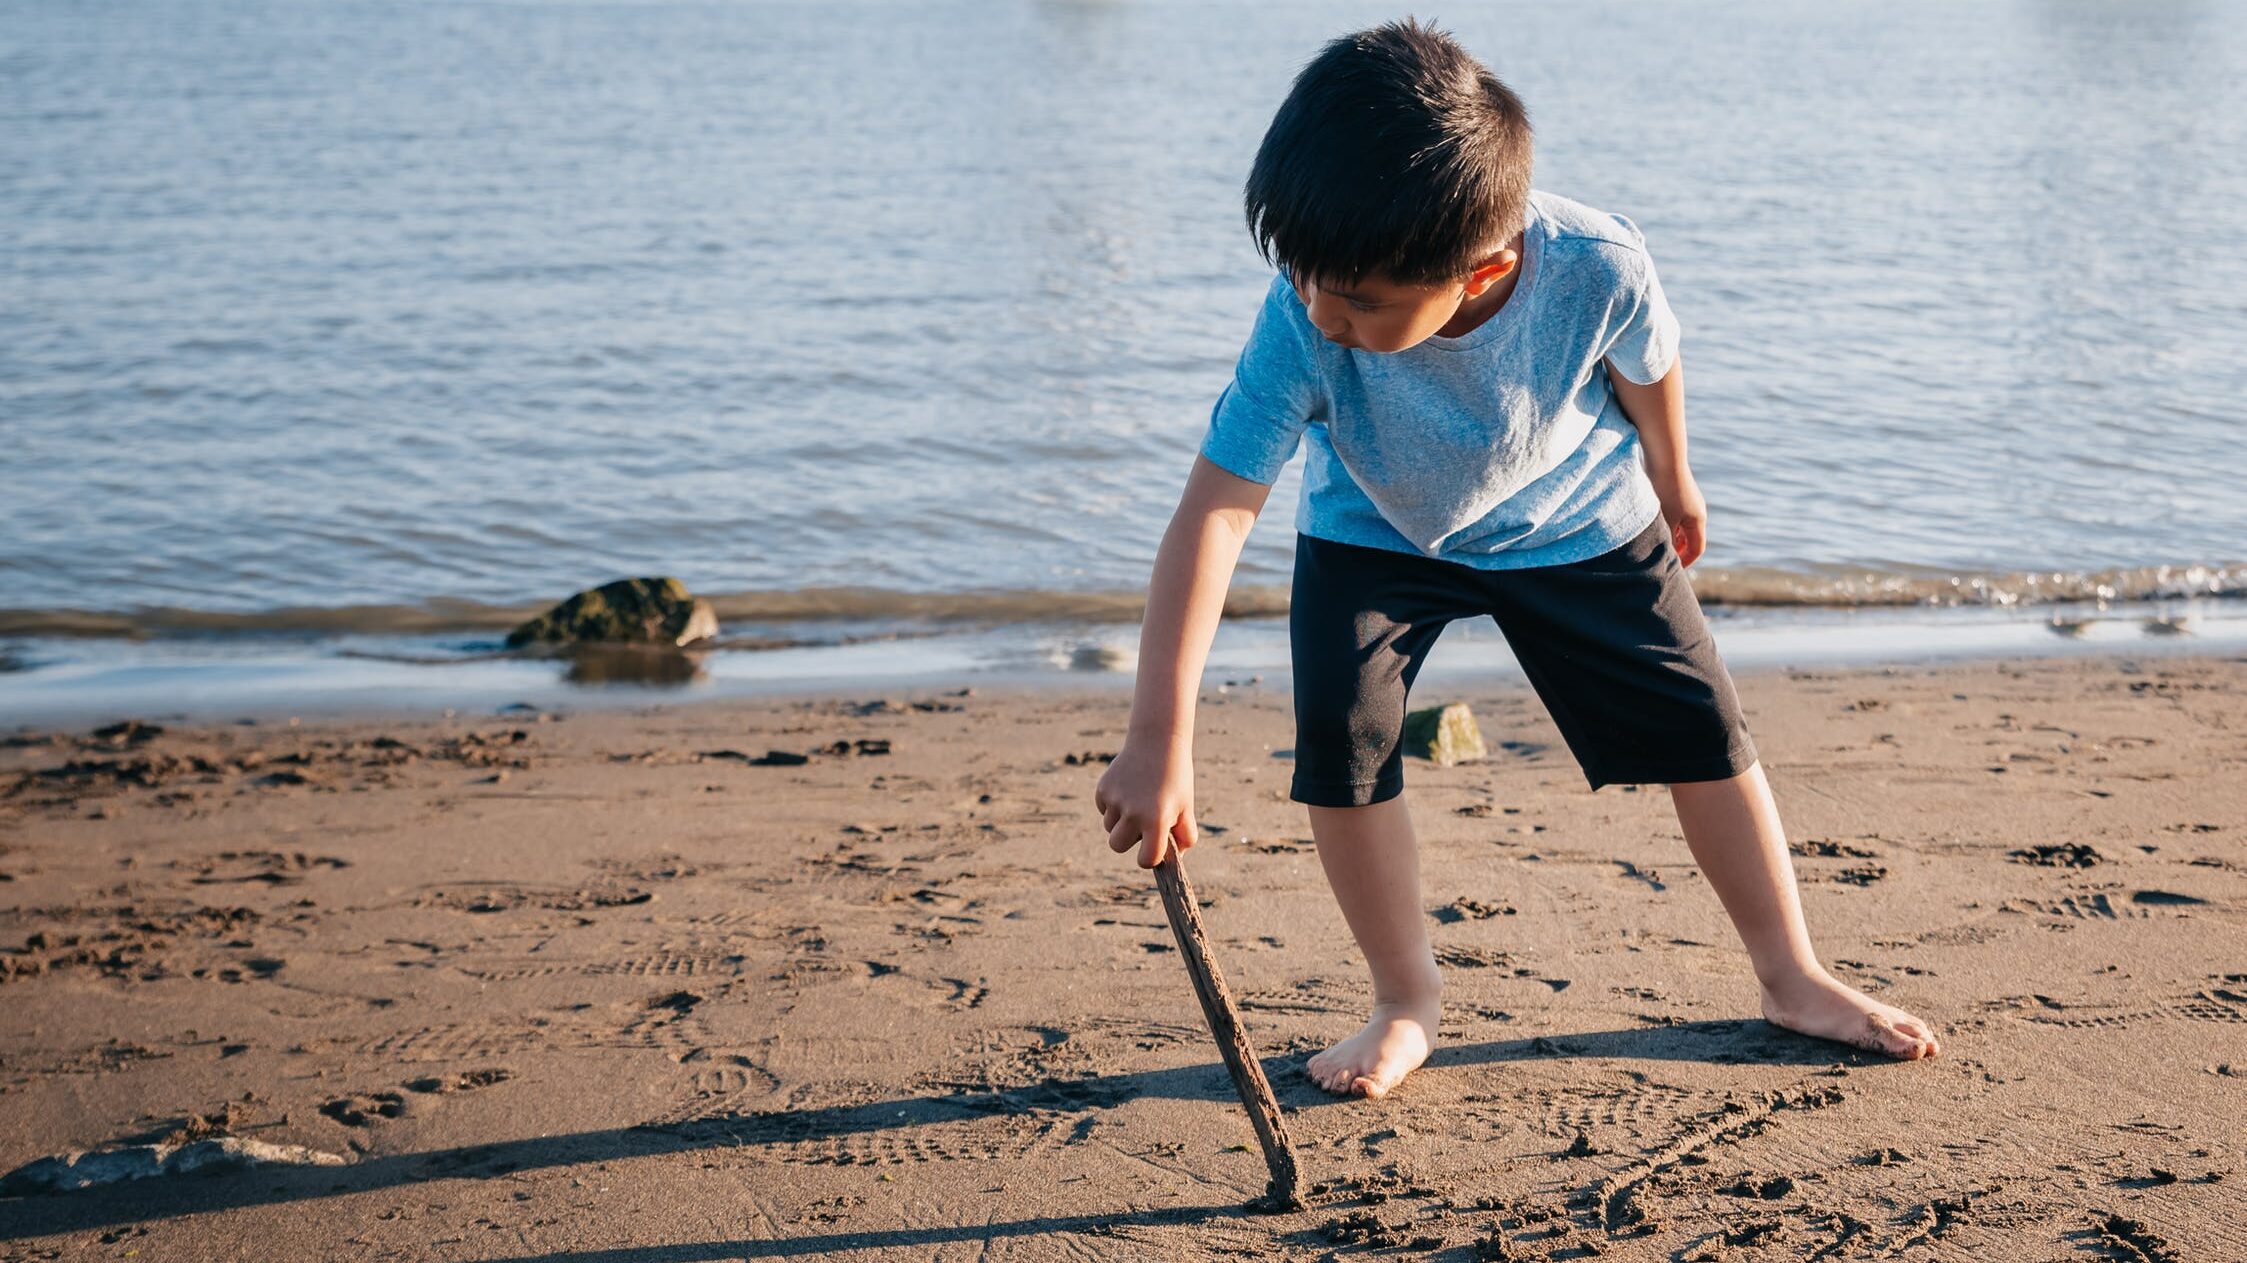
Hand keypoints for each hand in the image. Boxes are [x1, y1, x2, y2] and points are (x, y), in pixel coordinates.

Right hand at [1092, 736, 1196, 868]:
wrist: (1157, 741)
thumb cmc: (1176, 778)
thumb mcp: (1187, 806)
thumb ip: (1185, 836)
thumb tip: (1174, 858)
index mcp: (1157, 820)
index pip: (1146, 859)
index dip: (1149, 858)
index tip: (1153, 849)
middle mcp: (1133, 812)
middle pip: (1117, 846)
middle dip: (1129, 840)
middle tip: (1144, 821)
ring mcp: (1115, 800)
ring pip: (1109, 827)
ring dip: (1121, 821)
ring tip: (1139, 798)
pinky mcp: (1102, 789)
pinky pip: (1104, 809)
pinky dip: (1113, 805)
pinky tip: (1129, 787)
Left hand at [1649, 466, 1707, 566]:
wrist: (1665, 458)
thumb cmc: (1665, 490)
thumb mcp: (1665, 520)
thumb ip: (1665, 540)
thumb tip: (1663, 557)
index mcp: (1697, 520)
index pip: (1697, 548)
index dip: (1686, 562)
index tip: (1673, 571)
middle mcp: (1696, 510)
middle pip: (1689, 538)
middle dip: (1676, 550)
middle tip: (1661, 560)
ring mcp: (1687, 501)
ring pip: (1679, 526)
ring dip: (1668, 536)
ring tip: (1652, 545)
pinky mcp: (1676, 492)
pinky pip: (1673, 514)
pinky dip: (1664, 523)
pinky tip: (1649, 524)